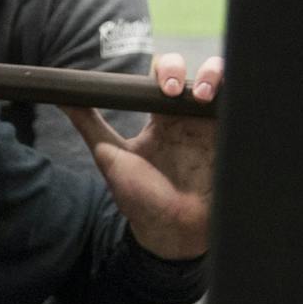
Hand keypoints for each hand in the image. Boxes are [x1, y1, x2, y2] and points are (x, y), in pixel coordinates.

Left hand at [62, 52, 223, 258]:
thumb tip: (60, 97)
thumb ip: (88, 124)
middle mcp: (186, 119)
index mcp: (160, 120)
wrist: (171, 232)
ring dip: (214, 77)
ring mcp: (211, 129)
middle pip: (190, 72)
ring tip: (202, 96)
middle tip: (172, 91)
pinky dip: (238, 95)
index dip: (163, 71)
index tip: (160, 87)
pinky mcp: (231, 140)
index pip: (162, 78)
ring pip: (221, 82)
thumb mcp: (110, 156)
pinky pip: (241, 108)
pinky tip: (226, 100)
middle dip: (182, 70)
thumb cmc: (140, 197)